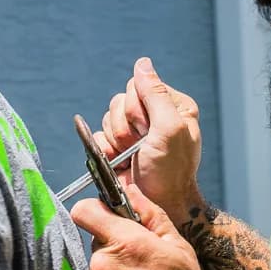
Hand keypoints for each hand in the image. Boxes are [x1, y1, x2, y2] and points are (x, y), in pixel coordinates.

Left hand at [70, 183, 214, 269]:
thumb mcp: (178, 248)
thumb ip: (151, 215)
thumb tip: (132, 191)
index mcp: (122, 243)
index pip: (85, 209)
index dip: (97, 208)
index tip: (112, 216)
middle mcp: (99, 264)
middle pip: (93, 238)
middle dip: (112, 242)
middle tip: (140, 259)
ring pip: (95, 263)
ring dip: (112, 267)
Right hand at [98, 58, 202, 230]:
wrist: (157, 205)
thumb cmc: (170, 172)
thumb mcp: (169, 129)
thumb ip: (156, 94)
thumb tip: (142, 64)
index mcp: (172, 106)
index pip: (139, 85)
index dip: (137, 108)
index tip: (149, 131)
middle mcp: (153, 115)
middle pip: (120, 100)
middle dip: (126, 126)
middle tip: (140, 147)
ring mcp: (134, 132)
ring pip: (108, 117)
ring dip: (115, 139)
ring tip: (131, 156)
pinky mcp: (116, 146)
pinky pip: (98, 134)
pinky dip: (104, 149)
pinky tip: (118, 161)